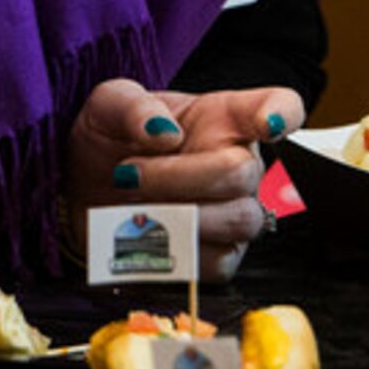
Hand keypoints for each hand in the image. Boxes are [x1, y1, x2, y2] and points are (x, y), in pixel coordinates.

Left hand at [65, 79, 302, 279]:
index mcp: (224, 118)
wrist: (86, 189)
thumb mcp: (108, 106)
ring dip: (177, 214)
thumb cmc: (111, 140)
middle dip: (178, 176)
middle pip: (242, 173)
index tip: (268, 122)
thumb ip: (130, 105)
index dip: (281, 114)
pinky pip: (218, 262)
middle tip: (129, 174)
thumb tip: (162, 130)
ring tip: (132, 204)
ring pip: (237, 220)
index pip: (278, 107)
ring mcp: (236, 211)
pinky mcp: (222, 256)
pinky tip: (147, 233)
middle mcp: (241, 163)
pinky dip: (177, 250)